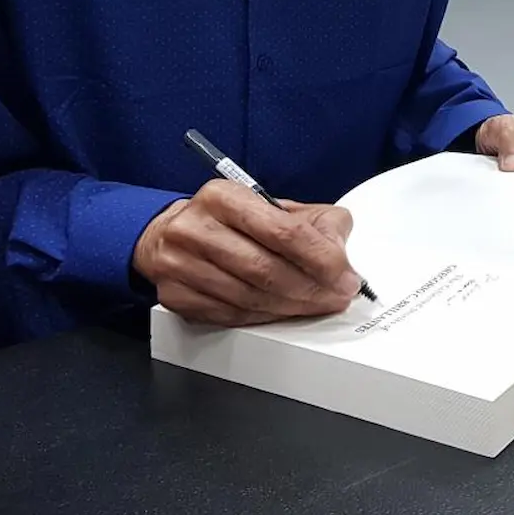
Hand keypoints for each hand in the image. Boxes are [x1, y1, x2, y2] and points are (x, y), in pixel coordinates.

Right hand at [133, 180, 360, 325]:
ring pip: (249, 297)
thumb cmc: (228, 221)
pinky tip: (284, 312)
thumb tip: (340, 248)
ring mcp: (179, 264)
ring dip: (292, 307)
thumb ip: (313, 220)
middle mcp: (195, 228)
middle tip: (338, 296)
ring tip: (317, 305)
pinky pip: (230, 315)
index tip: (345, 275)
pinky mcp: (174, 295)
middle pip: (266, 269)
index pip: (283, 231)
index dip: (321, 258)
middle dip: (312, 288)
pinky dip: (265, 317)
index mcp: (223, 197)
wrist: (169, 234)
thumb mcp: (269, 206)